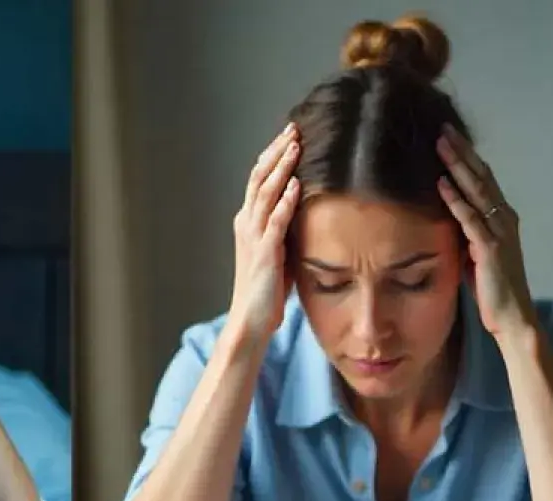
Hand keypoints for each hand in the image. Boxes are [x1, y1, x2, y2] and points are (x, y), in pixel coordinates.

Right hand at [230, 122, 301, 341]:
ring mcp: (254, 238)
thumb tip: (306, 206)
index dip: (273, 155)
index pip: (258, 179)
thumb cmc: (267, 289)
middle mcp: (246, 225)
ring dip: (280, 168)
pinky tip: (296, 185)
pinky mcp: (265, 254)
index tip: (290, 134)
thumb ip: (286, 227)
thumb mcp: (277, 250)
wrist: (251, 320)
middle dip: (276, 151)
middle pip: (259, 178)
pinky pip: (274, 222)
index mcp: (248, 222)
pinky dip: (284, 201)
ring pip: (264, 194)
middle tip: (293, 128)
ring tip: (295, 145)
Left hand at [436, 124, 536, 339]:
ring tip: (439, 145)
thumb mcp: (474, 252)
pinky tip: (441, 184)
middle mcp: (505, 218)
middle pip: (481, 176)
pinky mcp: (490, 249)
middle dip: (461, 151)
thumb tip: (444, 214)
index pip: (482, 179)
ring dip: (457, 166)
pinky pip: (470, 219)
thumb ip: (465, 231)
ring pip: (476, 191)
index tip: (448, 136)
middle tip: (442, 128)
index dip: (466, 157)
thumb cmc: (491, 288)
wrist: (512, 318)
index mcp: (502, 218)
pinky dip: (456, 200)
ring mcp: (499, 232)